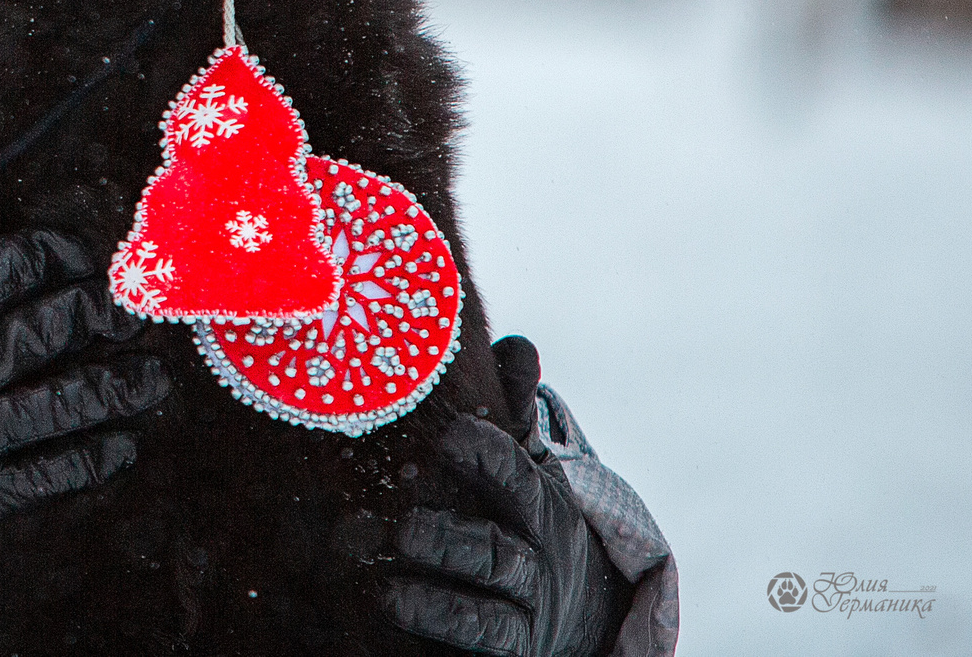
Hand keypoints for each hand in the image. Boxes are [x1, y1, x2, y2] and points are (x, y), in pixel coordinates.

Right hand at [0, 215, 169, 585]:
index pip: (4, 273)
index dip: (52, 256)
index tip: (77, 255)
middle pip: (50, 331)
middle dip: (100, 315)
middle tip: (133, 311)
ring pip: (66, 403)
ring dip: (118, 388)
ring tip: (154, 380)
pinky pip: (50, 476)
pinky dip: (92, 461)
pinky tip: (122, 449)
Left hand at [383, 337, 627, 656]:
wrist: (582, 610)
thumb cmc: (531, 518)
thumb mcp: (531, 467)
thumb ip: (516, 410)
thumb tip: (518, 344)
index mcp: (543, 501)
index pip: (519, 476)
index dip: (488, 455)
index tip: (448, 433)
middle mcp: (540, 553)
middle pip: (495, 545)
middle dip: (449, 534)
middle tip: (401, 524)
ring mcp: (528, 601)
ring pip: (484, 589)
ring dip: (435, 580)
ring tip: (388, 568)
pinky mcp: (515, 642)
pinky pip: (480, 632)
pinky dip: (436, 616)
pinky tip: (388, 600)